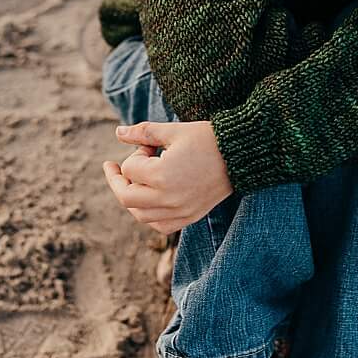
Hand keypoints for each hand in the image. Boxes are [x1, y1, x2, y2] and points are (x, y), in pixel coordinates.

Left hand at [101, 120, 231, 235]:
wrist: (241, 156)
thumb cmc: (208, 139)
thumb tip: (118, 132)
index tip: (150, 146)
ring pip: (140, 215)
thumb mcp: (174, 131)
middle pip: (126, 197)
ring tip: (134, 181)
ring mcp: (180, 211)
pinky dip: (150, 215)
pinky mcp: (190, 217)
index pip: (129, 170)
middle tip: (116, 167)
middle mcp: (169, 199)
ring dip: (132, 198)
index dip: (135, 154)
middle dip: (118, 180)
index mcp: (162, 176)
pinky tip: (150, 200)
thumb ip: (142, 133)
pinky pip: (160, 226)